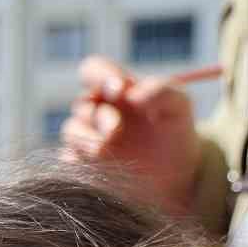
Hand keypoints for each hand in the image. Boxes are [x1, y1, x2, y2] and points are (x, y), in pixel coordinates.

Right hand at [62, 56, 201, 215]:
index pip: (93, 70)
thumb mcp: (179, 106)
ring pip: (70, 131)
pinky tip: (96, 167)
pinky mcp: (83, 165)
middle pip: (81, 104)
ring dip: (84, 138)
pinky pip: (68, 160)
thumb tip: (133, 93)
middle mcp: (96, 111)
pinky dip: (77, 161)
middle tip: (115, 129)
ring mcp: (87, 139)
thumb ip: (161, 90)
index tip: (120, 89)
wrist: (175, 175)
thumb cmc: (175, 133)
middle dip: (98, 115)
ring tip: (103, 150)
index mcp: (115, 90)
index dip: (100, 75)